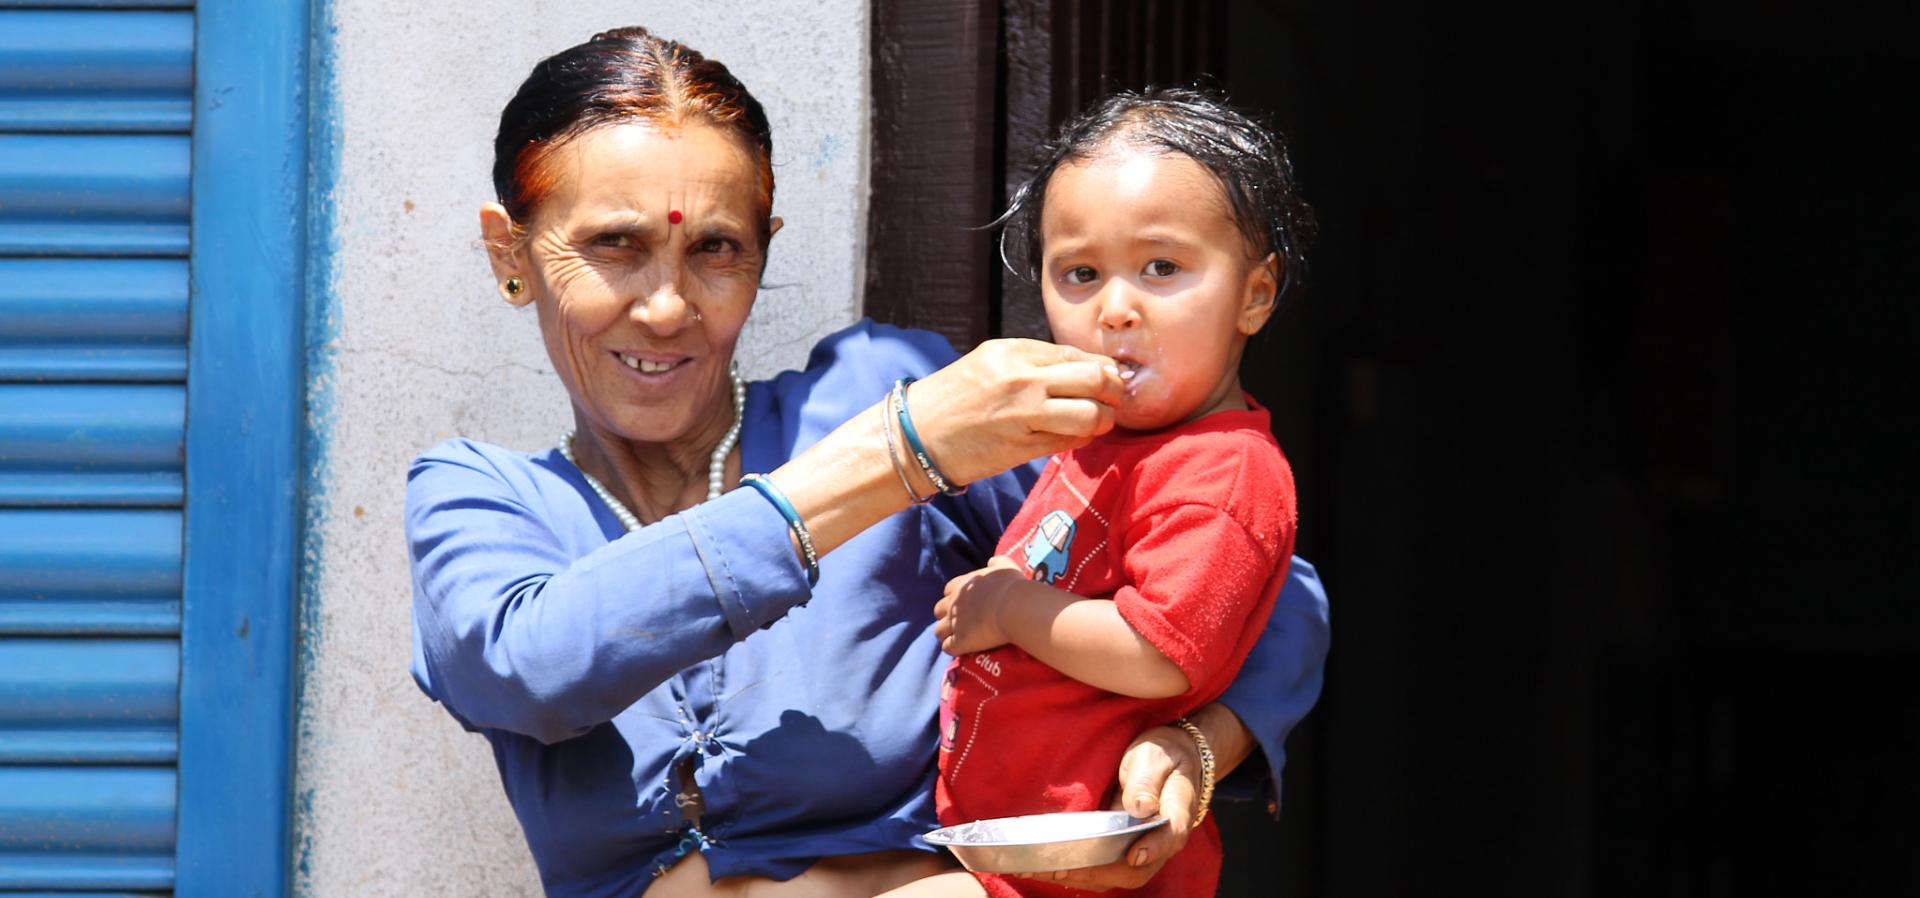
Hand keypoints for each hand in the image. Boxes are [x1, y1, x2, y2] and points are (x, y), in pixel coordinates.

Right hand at [904, 339, 1123, 485]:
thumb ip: (1037, 362)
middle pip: (1095, 378)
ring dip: (1102, 419)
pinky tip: (1074, 435)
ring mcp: (1024, 414)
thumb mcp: (992, 363)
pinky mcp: (1022, 447)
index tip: (1107, 378)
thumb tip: (1091, 368)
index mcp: (1014, 351)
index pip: (1079, 354)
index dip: (1103, 367)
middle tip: (1111, 399)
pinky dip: (1082, 438)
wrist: (916, 435)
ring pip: (1091, 414)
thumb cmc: (954, 398)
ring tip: (1096, 421)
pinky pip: (1071, 441)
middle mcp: (1022, 379)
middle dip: (1113, 390)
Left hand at [933, 556, 1025, 655]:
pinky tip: (963, 650)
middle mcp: (953, 603)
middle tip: (960, 622)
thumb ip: (997, 563)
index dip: (955, 598)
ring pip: (939, 631)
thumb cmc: (1011, 586)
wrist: (1014, 607)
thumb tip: (992, 561)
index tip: (966, 604)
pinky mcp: (960, 641)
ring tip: (959, 639)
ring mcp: (954, 623)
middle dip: (947, 616)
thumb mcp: (1005, 567)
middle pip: (938, 611)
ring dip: (947, 634)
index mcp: (962, 585)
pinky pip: (948, 647)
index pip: (948, 591)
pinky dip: (954, 648)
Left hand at [1013, 724, 1203, 891]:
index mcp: (1177, 811)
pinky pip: (1106, 868)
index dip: (1155, 848)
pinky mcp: (1124, 848)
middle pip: (1138, 869)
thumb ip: (1146, 781)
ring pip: (1118, 874)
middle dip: (1101, 872)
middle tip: (1064, 868)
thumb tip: (1139, 808)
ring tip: (1047, 869)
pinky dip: (1080, 871)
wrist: (1171, 760)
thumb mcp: (1154, 757)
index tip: (1134, 855)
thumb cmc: (1162, 756)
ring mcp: (1142, 848)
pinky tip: (1051, 866)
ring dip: (1083, 876)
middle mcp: (1161, 840)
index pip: (1171, 835)